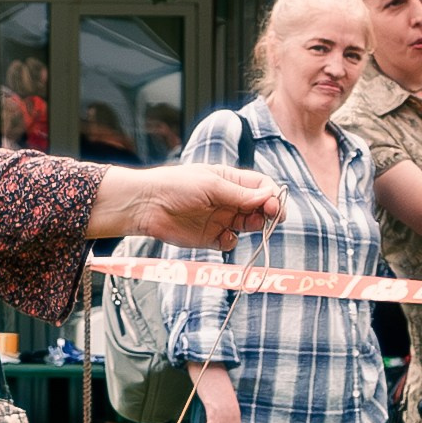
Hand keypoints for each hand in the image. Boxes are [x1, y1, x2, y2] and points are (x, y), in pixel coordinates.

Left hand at [93, 163, 283, 250]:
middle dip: (268, 212)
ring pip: (248, 225)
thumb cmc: (176, 186)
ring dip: (254, 226)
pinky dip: (232, 241)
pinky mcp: (210, 237)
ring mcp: (220, 219)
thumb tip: (269, 196)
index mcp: (229, 180)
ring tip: (249, 224)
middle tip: (271, 217)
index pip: (261, 186)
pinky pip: (230, 242)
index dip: (272, 195)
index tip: (274, 205)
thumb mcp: (211, 185)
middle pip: (259, 207)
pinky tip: (224, 237)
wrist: (146, 205)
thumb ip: (240, 194)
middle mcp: (228, 200)